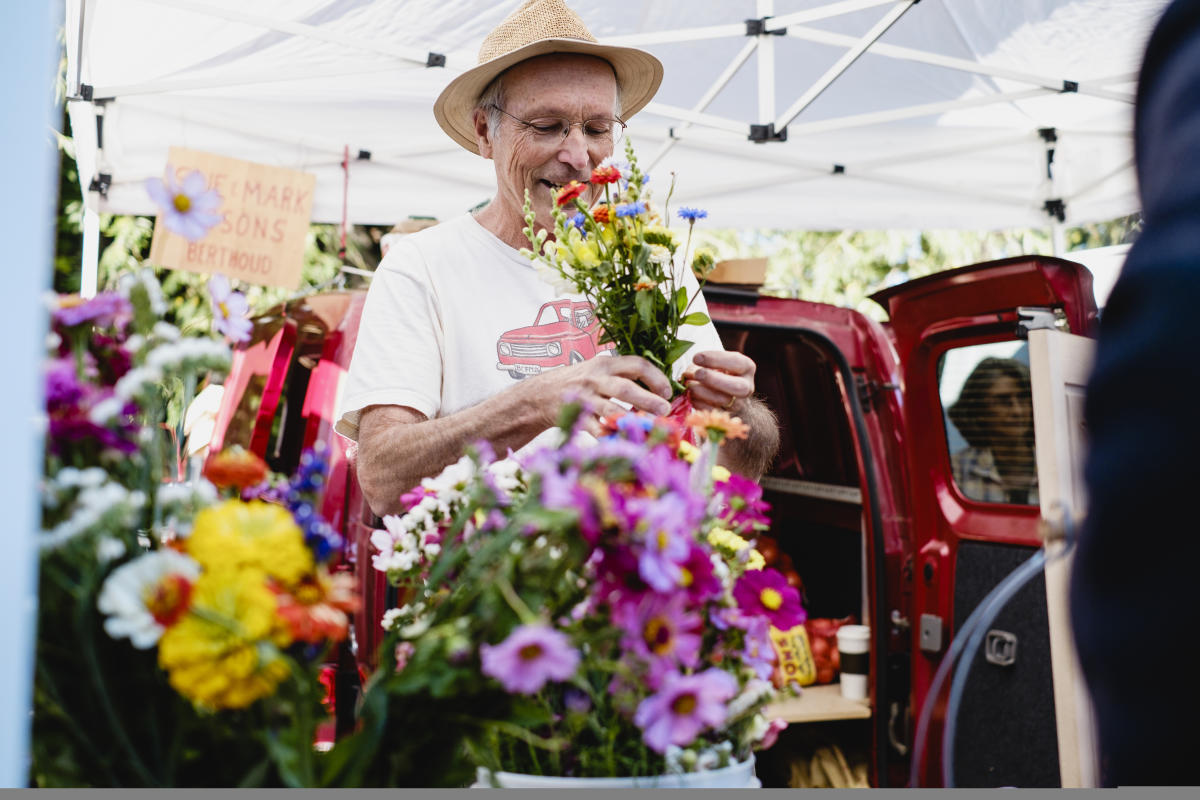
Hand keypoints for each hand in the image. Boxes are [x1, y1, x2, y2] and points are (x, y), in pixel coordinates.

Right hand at [526, 354, 672, 435]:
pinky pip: (595, 428)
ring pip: (611, 409)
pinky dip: (609, 436)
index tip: (668, 391)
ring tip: (649, 428)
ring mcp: (585, 398)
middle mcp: (596, 378)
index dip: (656, 377)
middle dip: (648, 399)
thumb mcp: (599, 371)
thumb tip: (658, 391)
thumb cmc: (578, 383)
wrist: (541, 394)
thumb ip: (623, 376)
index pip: (637, 364)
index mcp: (606, 363)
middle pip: (626, 388)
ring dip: (631, 420)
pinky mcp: (576, 415)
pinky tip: (622, 442)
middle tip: (665, 410)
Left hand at [682, 350, 755, 410]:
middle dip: (713, 379)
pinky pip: (713, 412)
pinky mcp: (727, 416)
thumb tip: (691, 373)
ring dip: (701, 391)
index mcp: (746, 367)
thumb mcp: (716, 361)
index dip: (715, 359)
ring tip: (688, 384)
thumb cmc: (718, 371)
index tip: (696, 358)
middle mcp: (746, 386)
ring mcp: (738, 403)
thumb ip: (706, 362)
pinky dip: (699, 403)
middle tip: (697, 374)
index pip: (735, 362)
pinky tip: (690, 395)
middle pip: (736, 386)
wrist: (727, 394)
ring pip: (723, 400)